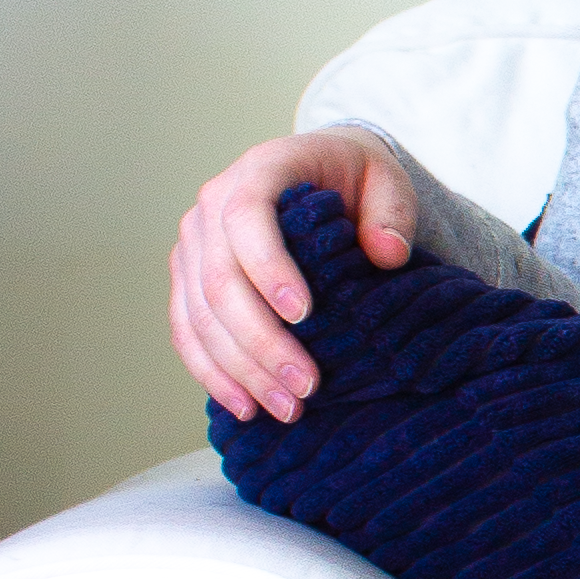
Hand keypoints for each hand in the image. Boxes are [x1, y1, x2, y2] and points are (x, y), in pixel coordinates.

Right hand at [170, 130, 418, 422]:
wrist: (322, 174)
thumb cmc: (355, 178)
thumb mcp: (387, 179)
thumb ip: (392, 212)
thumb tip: (387, 254)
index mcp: (258, 170)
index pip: (246, 217)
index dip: (268, 268)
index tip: (304, 315)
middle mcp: (211, 205)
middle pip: (218, 280)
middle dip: (261, 341)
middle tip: (306, 387)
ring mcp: (193, 244)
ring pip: (199, 315)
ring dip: (239, 369)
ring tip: (286, 408)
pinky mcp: (188, 278)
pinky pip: (186, 331)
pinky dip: (212, 372)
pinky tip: (244, 406)